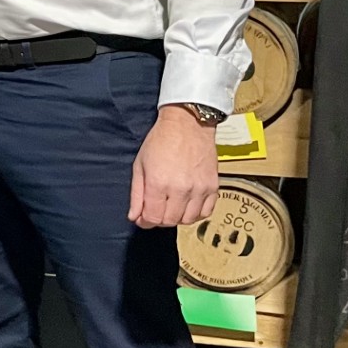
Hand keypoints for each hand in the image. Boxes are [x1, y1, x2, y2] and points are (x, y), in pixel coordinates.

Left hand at [129, 106, 219, 228]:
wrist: (187, 125)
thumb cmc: (159, 142)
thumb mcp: (140, 165)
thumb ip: (136, 194)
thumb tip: (134, 217)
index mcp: (159, 183)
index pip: (153, 217)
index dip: (145, 222)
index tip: (142, 218)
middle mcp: (181, 189)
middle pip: (170, 221)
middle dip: (159, 219)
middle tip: (155, 210)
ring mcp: (200, 189)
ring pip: (188, 219)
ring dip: (177, 218)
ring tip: (170, 206)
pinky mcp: (213, 186)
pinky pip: (206, 212)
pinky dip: (195, 214)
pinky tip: (187, 205)